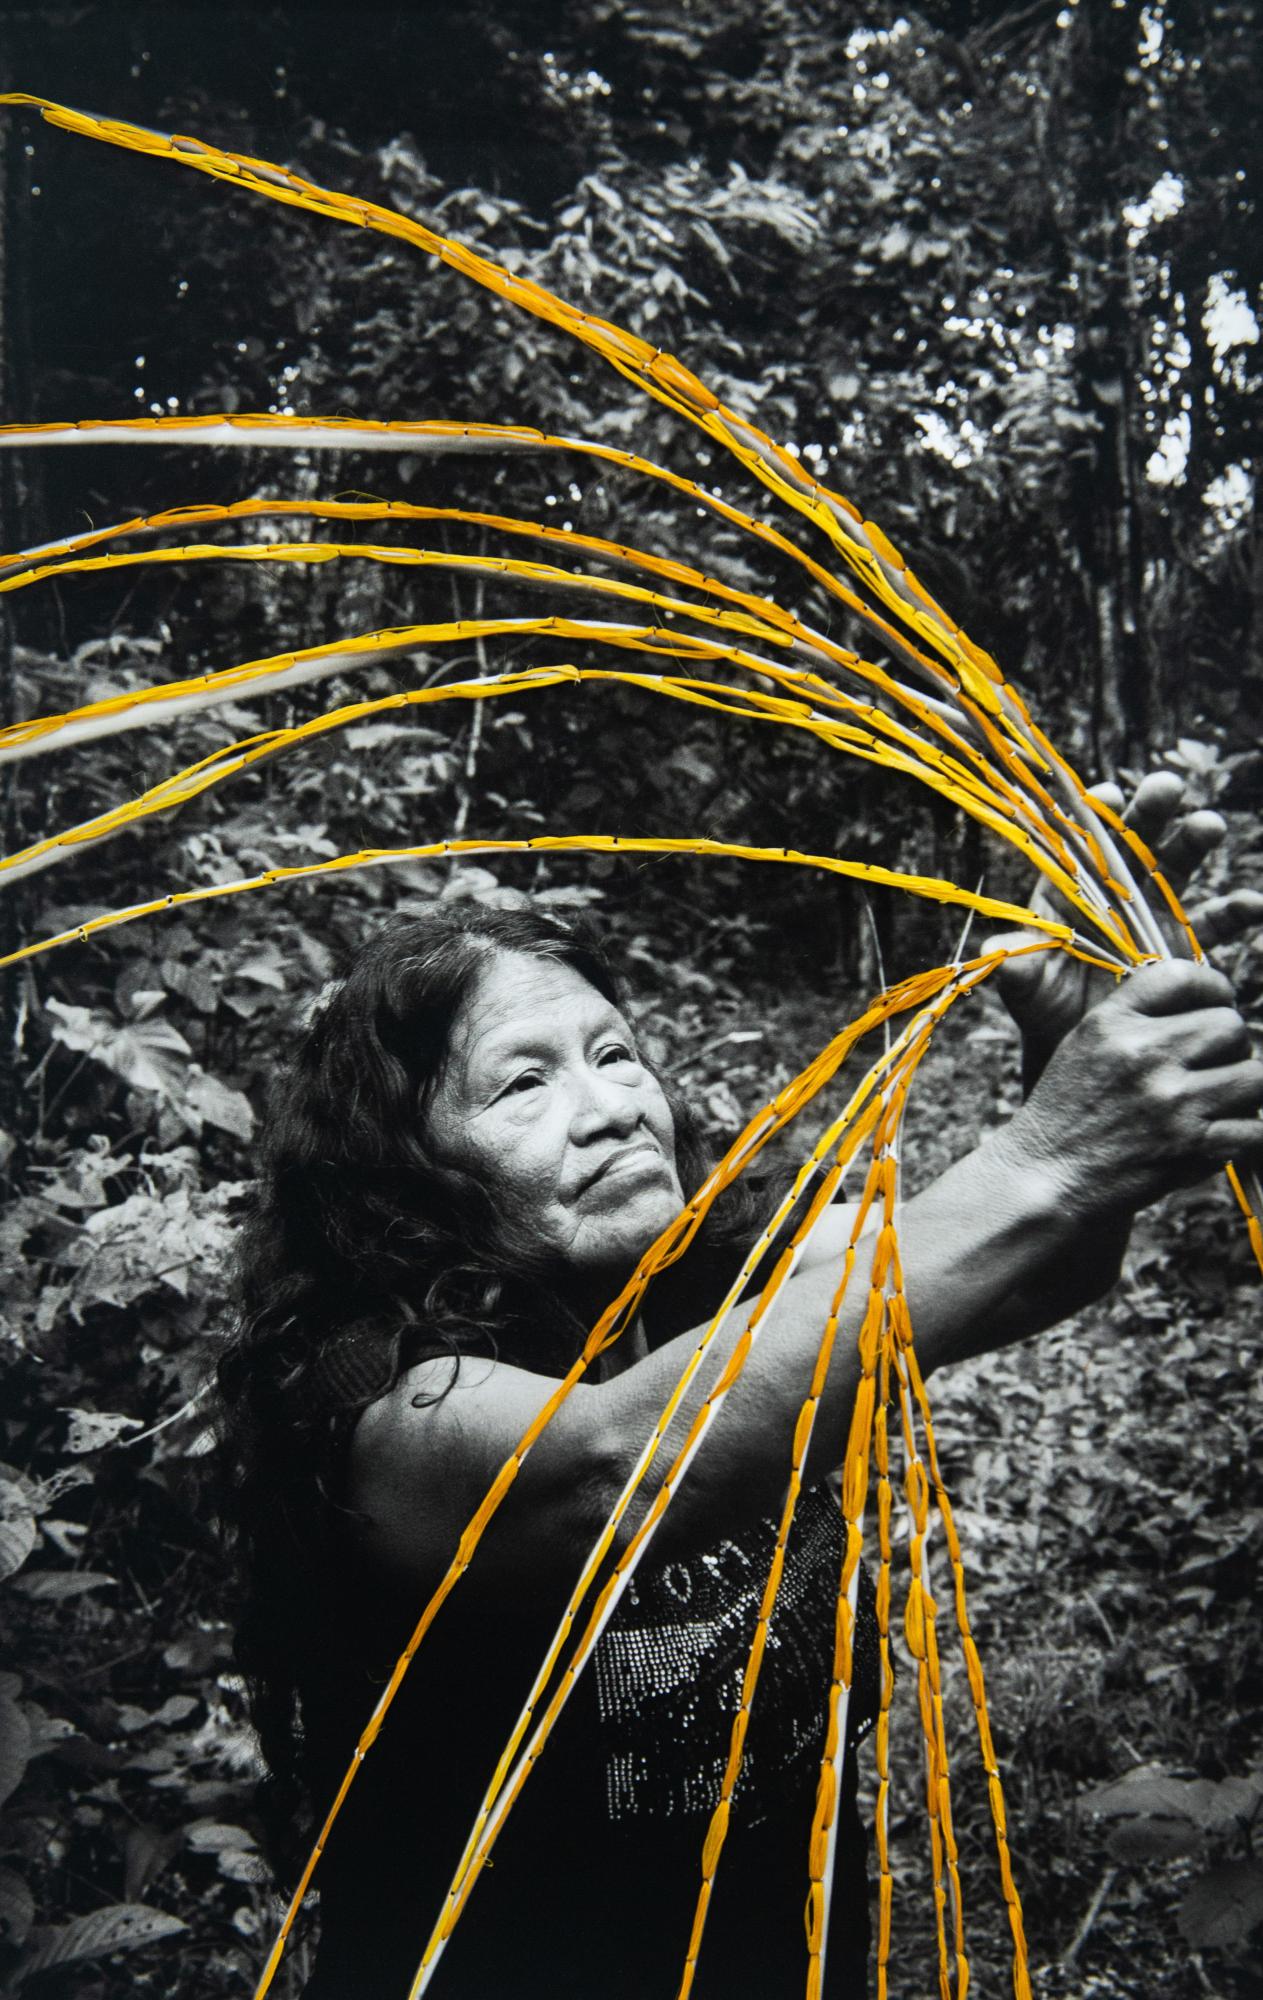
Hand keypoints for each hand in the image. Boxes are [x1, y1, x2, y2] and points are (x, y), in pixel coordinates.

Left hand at [989, 769, 1261, 1062]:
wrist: (1087, 1053)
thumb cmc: (1046, 1013)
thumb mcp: (1027, 990)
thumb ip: (1016, 966)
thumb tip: (994, 951)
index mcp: (1070, 893)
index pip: (1078, 845)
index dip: (1092, 817)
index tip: (1106, 795)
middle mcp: (1113, 895)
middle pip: (1133, 844)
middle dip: (1150, 810)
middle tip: (1167, 785)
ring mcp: (1151, 916)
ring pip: (1175, 870)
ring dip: (1193, 843)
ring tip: (1209, 825)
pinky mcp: (1183, 947)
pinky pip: (1212, 924)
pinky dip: (1235, 911)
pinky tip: (1251, 905)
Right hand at [995, 960, 1262, 1223]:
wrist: (1046, 1178)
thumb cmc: (1066, 1113)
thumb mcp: (1084, 1045)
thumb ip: (1136, 1018)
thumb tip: (1205, 1003)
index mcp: (1112, 1023)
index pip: (1182, 976)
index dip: (1213, 986)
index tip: (1218, 1000)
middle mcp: (1144, 1055)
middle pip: (1230, 1025)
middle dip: (1229, 1045)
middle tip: (1214, 1064)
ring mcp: (1172, 1101)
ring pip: (1254, 1075)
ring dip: (1243, 1088)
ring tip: (1221, 1099)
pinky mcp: (1193, 1145)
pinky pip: (1255, 1127)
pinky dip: (1246, 1132)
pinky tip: (1222, 1134)